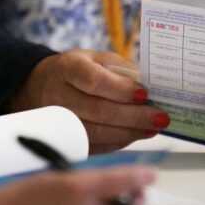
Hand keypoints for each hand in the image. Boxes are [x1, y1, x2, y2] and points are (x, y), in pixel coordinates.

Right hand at [7, 49, 170, 153]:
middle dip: (133, 116)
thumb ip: (123, 71)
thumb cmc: (79, 71)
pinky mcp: (66, 137)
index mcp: (68, 68)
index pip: (94, 81)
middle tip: (160, 117)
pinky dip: (119, 141)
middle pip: (98, 110)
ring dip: (129, 132)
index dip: (121, 90)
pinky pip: (95, 145)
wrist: (44, 86)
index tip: (145, 94)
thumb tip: (153, 88)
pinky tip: (136, 134)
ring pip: (96, 132)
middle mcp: (59, 95)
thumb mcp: (97, 59)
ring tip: (153, 128)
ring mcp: (59, 120)